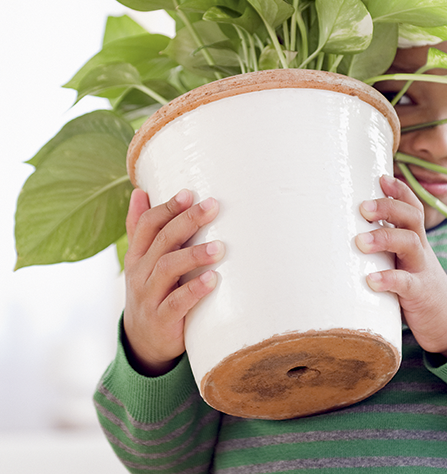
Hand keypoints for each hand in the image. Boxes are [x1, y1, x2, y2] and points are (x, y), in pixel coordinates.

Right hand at [122, 188, 223, 375]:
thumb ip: (141, 229)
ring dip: (194, 255)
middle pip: (161, 241)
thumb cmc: (151, 292)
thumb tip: (139, 191)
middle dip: (187, 221)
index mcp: (137, 255)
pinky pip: (176, 303)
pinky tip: (212, 280)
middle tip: (212, 207)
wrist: (144, 344)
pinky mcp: (162, 321)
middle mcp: (139, 273)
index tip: (189, 193)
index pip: (147, 225)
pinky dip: (194, 290)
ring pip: (168, 269)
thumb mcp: (143, 261)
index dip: (167, 208)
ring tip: (219, 247)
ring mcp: (148, 297)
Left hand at [356, 175, 446, 359]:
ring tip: (360, 242)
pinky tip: (371, 280)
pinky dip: (389, 279)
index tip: (381, 177)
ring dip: (384, 238)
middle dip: (388, 207)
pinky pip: (407, 283)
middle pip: (411, 217)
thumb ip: (384, 244)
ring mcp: (421, 270)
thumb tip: (344, 227)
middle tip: (362, 208)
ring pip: (410, 243)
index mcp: (415, 239)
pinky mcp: (419, 294)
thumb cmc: (414, 284)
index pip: (412, 207)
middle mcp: (420, 249)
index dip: (400, 190)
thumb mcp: (403, 260)